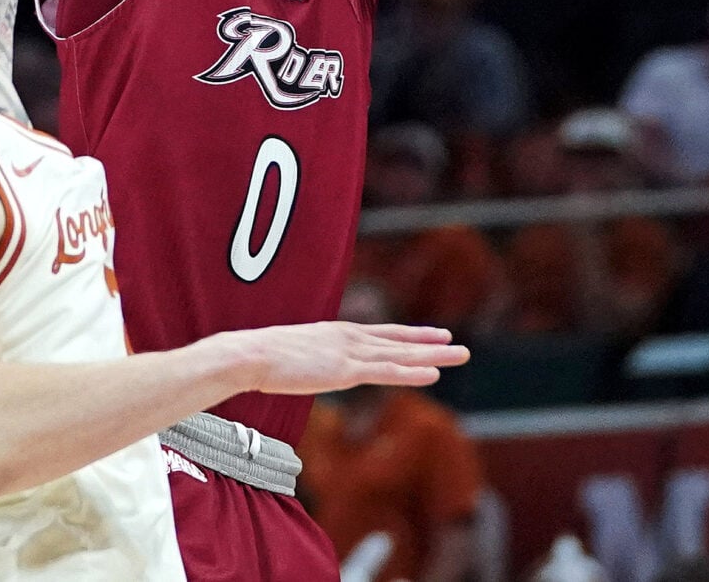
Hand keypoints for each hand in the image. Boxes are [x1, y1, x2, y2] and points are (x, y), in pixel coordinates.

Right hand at [222, 320, 468, 396]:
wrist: (248, 355)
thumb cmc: (259, 357)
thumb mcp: (289, 355)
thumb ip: (305, 360)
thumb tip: (302, 369)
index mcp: (335, 334)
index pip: (381, 334)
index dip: (408, 336)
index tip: (432, 336)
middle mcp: (347, 338)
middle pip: (397, 341)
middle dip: (430, 344)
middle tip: (458, 345)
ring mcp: (348, 353)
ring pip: (400, 355)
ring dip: (433, 356)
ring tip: (460, 355)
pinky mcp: (345, 370)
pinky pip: (386, 372)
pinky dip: (412, 372)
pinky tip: (434, 375)